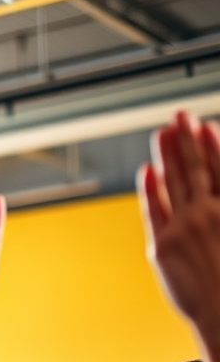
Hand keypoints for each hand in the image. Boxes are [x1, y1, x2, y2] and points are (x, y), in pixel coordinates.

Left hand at [140, 111, 219, 343]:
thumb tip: (213, 193)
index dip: (212, 144)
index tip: (204, 126)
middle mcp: (210, 213)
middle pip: (196, 168)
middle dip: (187, 140)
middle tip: (179, 116)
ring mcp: (186, 227)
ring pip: (176, 183)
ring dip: (169, 155)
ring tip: (163, 132)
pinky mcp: (163, 246)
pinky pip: (155, 210)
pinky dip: (151, 189)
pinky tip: (148, 170)